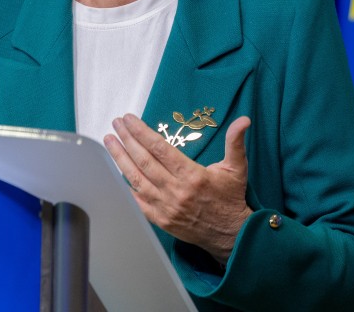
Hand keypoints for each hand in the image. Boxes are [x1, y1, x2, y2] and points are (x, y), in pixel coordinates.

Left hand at [104, 114, 252, 264]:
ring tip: (110, 141)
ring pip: (136, 179)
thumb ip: (236, 142)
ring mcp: (165, 207)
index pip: (160, 148)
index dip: (141, 132)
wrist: (229, 234)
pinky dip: (126, 185)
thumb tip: (244, 120)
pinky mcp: (160, 220)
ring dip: (120, 159)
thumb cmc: (230, 198)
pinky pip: (137, 200)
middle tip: (116, 123)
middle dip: (127, 140)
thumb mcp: (237, 168)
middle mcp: (175, 191)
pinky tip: (117, 170)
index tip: (129, 119)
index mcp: (192, 175)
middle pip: (143, 161)